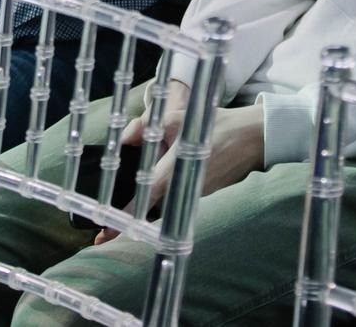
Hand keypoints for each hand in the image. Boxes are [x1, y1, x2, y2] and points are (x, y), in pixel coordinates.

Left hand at [98, 85, 257, 244]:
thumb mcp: (176, 119)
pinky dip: (166, 199)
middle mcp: (184, 188)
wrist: (251, 138)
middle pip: (152, 209)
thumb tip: (123, 140)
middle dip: (130, 221)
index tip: (107, 232)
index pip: (147, 197)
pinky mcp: (202, 195)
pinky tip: (157, 194)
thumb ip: (145, 128)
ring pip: (165, 205)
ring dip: (149, 209)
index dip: (127, 215)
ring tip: (122, 220)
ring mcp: (195, 195)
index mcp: (175, 170)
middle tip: (104, 236)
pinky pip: (178, 199)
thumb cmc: (213, 126)